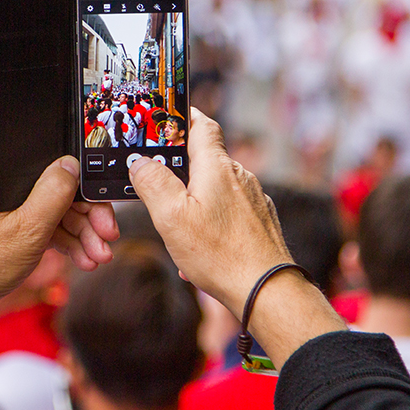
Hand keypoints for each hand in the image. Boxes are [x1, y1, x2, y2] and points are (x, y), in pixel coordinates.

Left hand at [0, 158, 118, 324]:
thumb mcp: (27, 227)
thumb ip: (54, 192)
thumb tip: (72, 162)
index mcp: (4, 173)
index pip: (56, 169)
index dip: (86, 190)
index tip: (105, 212)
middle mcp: (7, 184)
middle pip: (62, 192)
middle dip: (89, 218)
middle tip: (108, 238)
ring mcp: (11, 207)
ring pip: (59, 213)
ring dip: (83, 235)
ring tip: (98, 258)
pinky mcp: (14, 227)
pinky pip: (49, 228)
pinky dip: (67, 243)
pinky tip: (84, 260)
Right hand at [128, 108, 290, 317]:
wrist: (268, 293)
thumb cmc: (220, 254)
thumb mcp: (171, 216)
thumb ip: (152, 182)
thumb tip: (141, 163)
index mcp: (216, 166)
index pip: (201, 125)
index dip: (183, 116)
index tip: (167, 116)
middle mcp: (239, 177)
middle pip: (205, 159)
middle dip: (181, 170)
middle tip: (157, 186)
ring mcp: (253, 200)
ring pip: (215, 189)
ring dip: (195, 202)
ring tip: (179, 231)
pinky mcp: (260, 222)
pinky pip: (229, 213)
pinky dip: (211, 223)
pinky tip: (201, 250)